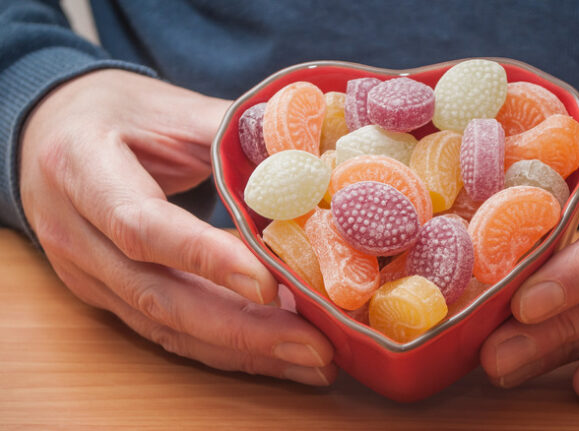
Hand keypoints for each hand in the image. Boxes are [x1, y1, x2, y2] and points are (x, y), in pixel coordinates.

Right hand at [19, 70, 335, 385]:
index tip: (268, 285)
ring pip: (165, 326)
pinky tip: (273, 351)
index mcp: (82, 169)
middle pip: (157, 295)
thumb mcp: (169, 107)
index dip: (205, 257)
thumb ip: (233, 131)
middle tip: (313, 345)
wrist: (52, 132)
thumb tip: (310, 160)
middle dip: (241, 329)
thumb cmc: (116, 114)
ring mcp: (87, 273)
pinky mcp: (107, 295)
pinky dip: (222, 345)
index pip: (142, 225)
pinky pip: (165, 330)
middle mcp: (75, 234)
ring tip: (308, 360)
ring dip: (240, 349)